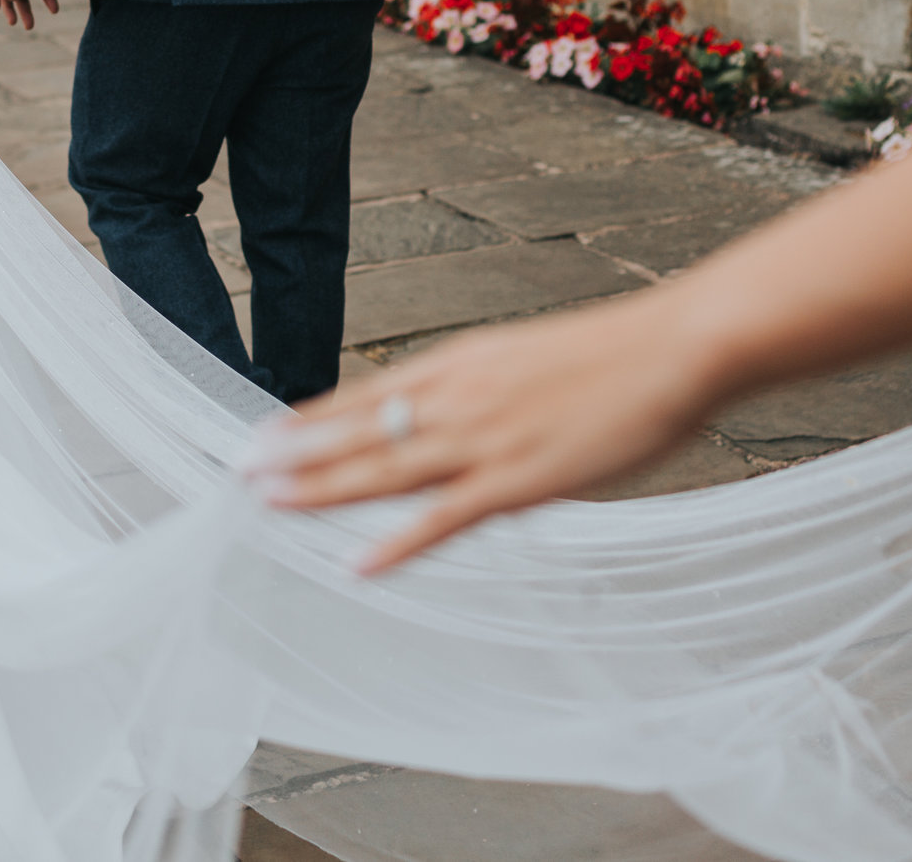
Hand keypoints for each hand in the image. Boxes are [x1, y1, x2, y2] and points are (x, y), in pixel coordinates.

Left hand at [249, 292, 718, 572]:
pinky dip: (398, 543)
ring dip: (322, 490)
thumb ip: (493, 392)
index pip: (368, 393)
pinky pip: (444, 519)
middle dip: (296, 454)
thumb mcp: (535, 361)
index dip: (313, 417)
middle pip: (360, 430)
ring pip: (385, 470)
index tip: (265, 433)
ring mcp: (486, 439)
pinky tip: (357, 564)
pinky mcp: (520, 479)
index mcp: (464, 363)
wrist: (675, 347)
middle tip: (237, 470)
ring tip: (268, 504)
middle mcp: (460, 397)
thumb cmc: (618, 356)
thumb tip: (465, 419)